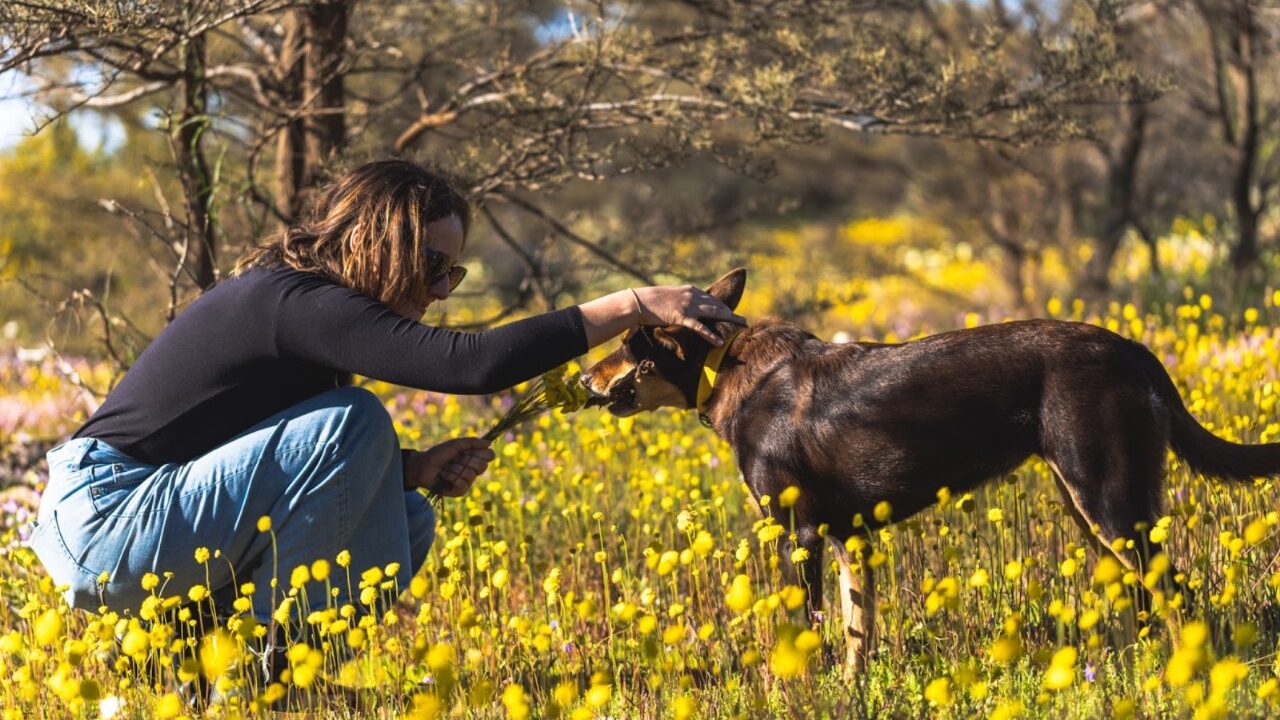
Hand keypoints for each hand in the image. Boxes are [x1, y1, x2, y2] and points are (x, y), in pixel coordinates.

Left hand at [403, 438, 495, 496]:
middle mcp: (473, 469)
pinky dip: (451, 478)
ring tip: (446, 468)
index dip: (482, 453)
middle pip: (482, 466)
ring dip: (455, 469)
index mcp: (474, 457)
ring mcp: (467, 481)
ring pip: (471, 475)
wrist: (422, 466)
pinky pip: (462, 485)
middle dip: (466, 461)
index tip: (471, 451)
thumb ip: (472, 442)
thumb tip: (489, 443)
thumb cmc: (438, 454)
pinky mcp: (460, 491)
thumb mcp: (455, 444)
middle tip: (454, 460)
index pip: (489, 456)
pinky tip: (444, 476)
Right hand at [631, 286, 746, 344]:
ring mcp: (688, 306)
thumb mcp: (670, 295)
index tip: (731, 313)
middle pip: (717, 305)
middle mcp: (692, 295)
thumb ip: (681, 298)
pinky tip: (719, 341)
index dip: (723, 306)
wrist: (639, 302)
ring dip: (728, 320)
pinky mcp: (681, 317)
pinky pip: (699, 327)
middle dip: (731, 313)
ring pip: (713, 313)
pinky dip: (711, 335)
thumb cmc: (652, 300)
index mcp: (690, 290)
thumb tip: (685, 305)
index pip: (711, 298)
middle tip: (743, 320)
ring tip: (739, 327)